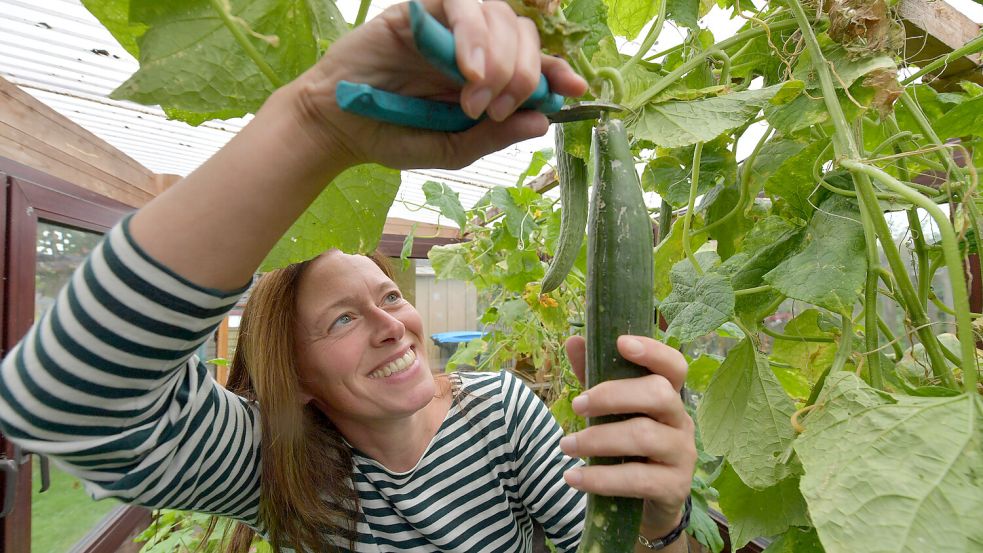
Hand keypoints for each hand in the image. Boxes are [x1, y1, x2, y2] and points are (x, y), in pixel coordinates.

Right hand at [282, 0, 587, 170]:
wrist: (337, 126)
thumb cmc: (395, 136)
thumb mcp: (453, 148)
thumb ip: (495, 135)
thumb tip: (542, 120)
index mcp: (487, 76)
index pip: (534, 61)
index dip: (557, 70)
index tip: (576, 88)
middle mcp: (473, 44)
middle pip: (523, 33)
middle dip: (522, 73)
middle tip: (497, 109)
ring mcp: (448, 24)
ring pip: (497, 14)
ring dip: (499, 58)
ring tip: (477, 98)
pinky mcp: (420, 10)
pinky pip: (460, 2)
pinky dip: (471, 33)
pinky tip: (468, 69)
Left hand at [560, 335, 696, 535]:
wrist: (646, 504)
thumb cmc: (627, 447)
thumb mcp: (611, 411)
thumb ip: (596, 377)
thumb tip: (573, 341)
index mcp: (669, 396)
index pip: (674, 365)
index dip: (652, 351)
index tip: (621, 342)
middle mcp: (681, 420)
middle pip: (658, 394)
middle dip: (612, 396)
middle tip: (576, 405)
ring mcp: (682, 454)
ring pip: (643, 436)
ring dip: (597, 439)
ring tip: (565, 445)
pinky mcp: (674, 487)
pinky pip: (637, 478)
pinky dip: (600, 478)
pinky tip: (573, 477)